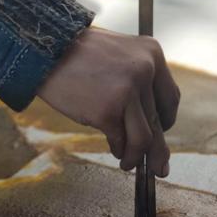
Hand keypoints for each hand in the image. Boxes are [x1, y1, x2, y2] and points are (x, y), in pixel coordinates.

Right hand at [37, 27, 179, 177]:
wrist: (45, 49)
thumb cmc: (79, 55)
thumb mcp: (120, 54)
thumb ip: (138, 80)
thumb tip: (149, 122)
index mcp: (152, 54)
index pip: (171, 98)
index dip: (166, 121)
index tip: (159, 132)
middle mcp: (145, 70)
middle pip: (159, 122)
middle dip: (159, 150)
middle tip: (160, 167)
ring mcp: (127, 90)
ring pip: (144, 138)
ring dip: (137, 156)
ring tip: (129, 163)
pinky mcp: (107, 110)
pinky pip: (120, 140)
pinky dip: (118, 149)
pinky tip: (114, 150)